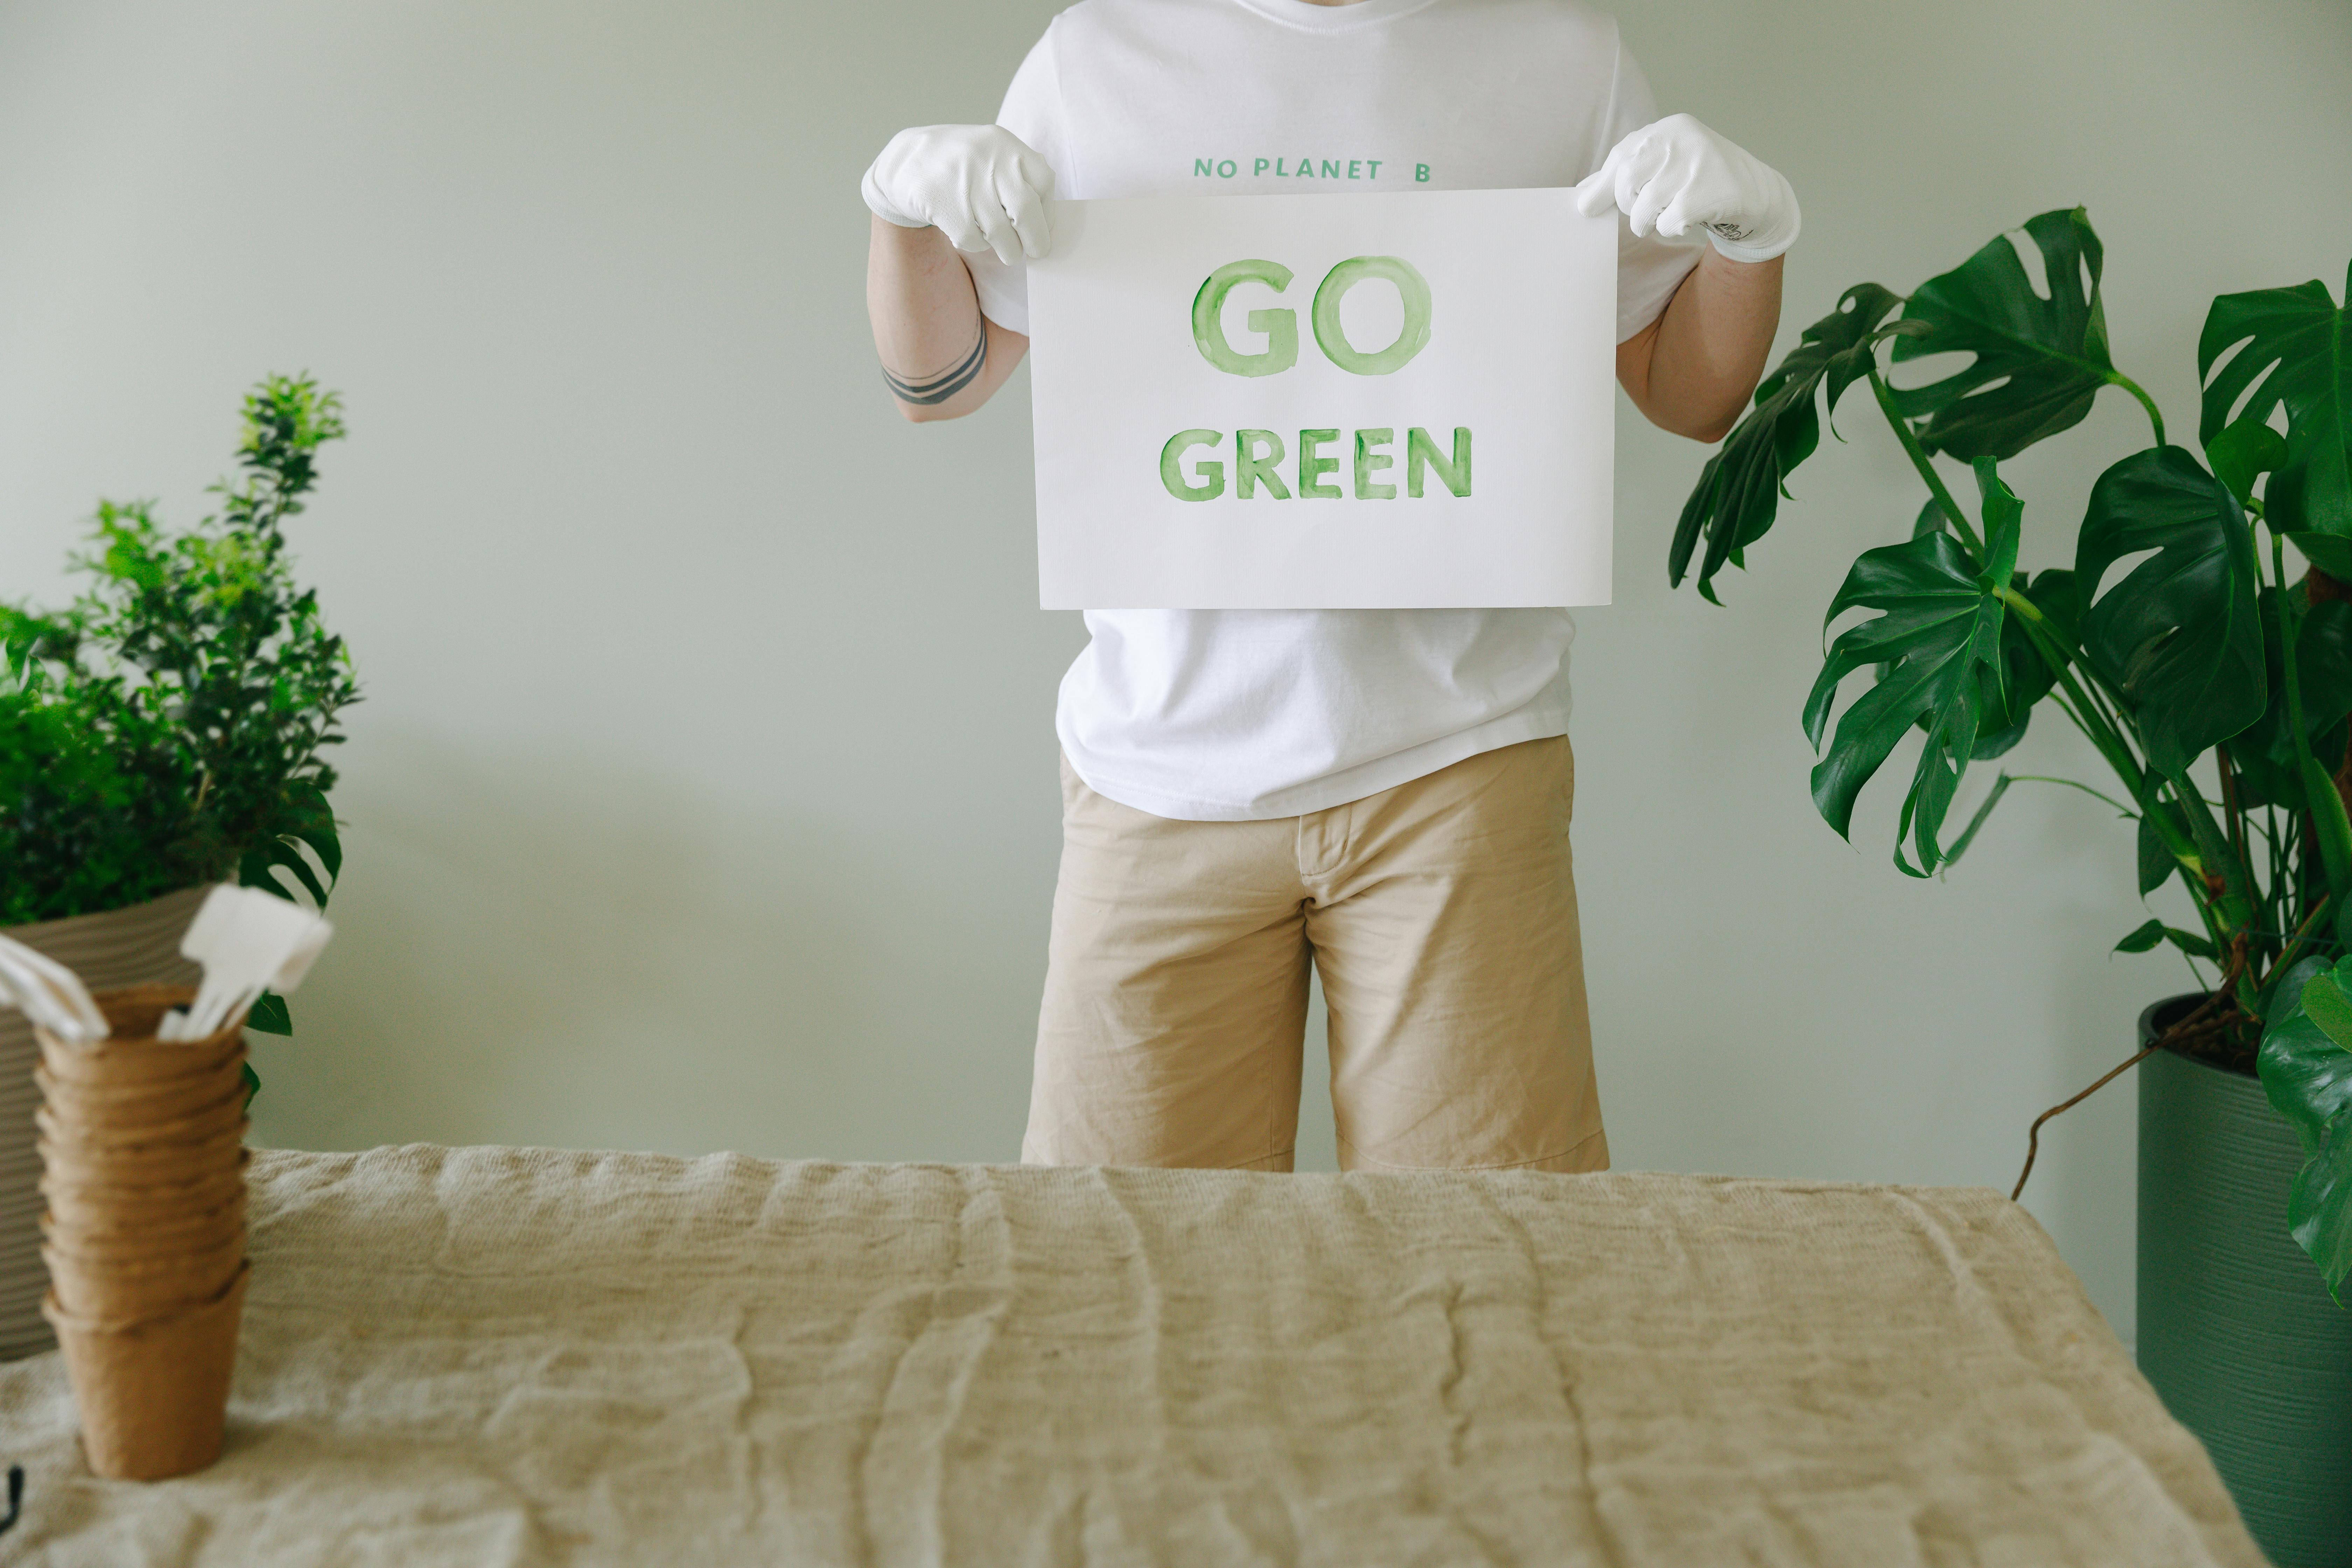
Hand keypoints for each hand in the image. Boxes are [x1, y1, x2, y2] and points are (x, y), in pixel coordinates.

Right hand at [861, 124, 1055, 266]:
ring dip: (1007, 249)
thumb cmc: (961, 167)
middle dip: (1035, 241)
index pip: (1043, 182)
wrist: (905, 161)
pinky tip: (969, 234)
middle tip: (1035, 252)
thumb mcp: (992, 154)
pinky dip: (976, 245)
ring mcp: (965, 181)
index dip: (1047, 213)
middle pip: (1026, 212)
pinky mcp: (945, 204)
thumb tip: (1047, 225)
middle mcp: (988, 159)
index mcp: (1006, 145)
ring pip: (1001, 233)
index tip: (1042, 228)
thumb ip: (1020, 178)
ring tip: (1002, 246)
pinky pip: (974, 240)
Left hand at [1574, 113, 1799, 263]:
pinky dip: (1670, 228)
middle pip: (1628, 180)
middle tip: (1643, 213)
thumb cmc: (1698, 180)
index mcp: (1668, 128)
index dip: (1602, 186)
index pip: (1621, 157)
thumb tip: (1582, 195)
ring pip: (1645, 205)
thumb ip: (1625, 175)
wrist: (1755, 193)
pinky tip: (1685, 221)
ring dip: (1646, 222)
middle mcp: (1682, 139)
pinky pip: (1668, 221)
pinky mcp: (1709, 191)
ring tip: (1661, 219)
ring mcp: (1697, 163)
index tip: (1586, 208)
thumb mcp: (1664, 167)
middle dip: (1629, 205)